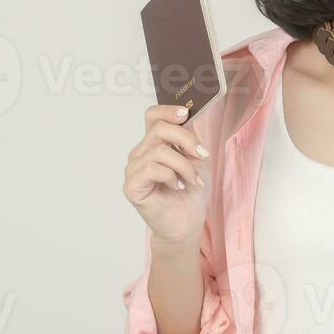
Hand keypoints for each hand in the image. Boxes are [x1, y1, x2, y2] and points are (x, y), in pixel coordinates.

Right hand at [123, 103, 213, 247]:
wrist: (187, 223)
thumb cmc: (190, 192)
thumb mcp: (196, 158)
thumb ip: (188, 136)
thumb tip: (186, 113)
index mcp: (153, 144)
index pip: (152, 116)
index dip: (167, 110)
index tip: (186, 113)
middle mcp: (140, 153)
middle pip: (160, 129)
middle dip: (187, 140)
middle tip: (202, 155)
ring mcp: (133, 169)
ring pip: (160, 151)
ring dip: (184, 165)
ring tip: (193, 180)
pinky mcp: (131, 186)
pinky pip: (152, 169)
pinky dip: (171, 176)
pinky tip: (175, 186)